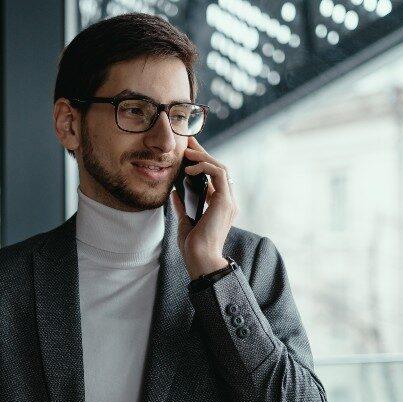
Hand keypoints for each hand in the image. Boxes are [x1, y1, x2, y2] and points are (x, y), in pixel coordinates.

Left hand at [170, 136, 238, 279]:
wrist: (200, 260)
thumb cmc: (193, 246)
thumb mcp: (185, 221)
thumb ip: (182, 206)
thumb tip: (174, 192)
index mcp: (219, 205)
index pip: (214, 176)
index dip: (202, 161)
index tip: (188, 151)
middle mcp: (227, 201)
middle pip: (218, 168)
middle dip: (203, 153)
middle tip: (188, 141)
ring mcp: (228, 201)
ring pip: (221, 168)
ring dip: (204, 158)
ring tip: (188, 153)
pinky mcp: (224, 202)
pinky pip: (219, 174)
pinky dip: (205, 168)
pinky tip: (190, 170)